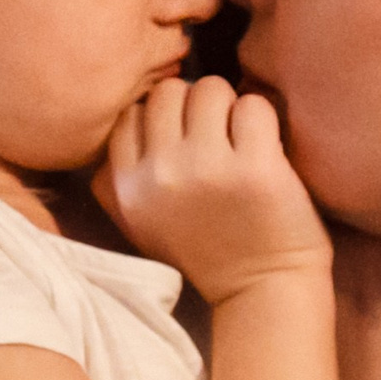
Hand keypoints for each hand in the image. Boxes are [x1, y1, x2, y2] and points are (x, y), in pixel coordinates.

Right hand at [98, 76, 330, 304]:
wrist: (262, 290)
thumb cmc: (203, 249)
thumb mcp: (139, 222)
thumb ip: (116, 177)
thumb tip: (121, 119)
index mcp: (128, 187)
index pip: (131, 112)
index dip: (161, 116)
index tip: (182, 136)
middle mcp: (161, 175)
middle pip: (170, 91)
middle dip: (194, 104)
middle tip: (215, 134)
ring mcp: (207, 169)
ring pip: (211, 89)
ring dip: (229, 107)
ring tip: (239, 138)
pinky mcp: (255, 167)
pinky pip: (254, 105)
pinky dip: (263, 119)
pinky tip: (264, 147)